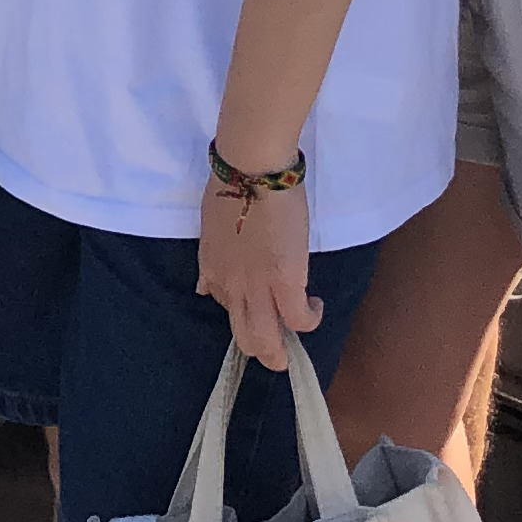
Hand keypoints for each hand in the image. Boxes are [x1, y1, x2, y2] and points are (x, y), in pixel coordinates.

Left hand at [195, 177, 318, 370]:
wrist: (252, 168)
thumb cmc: (233, 185)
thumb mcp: (210, 227)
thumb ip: (213, 260)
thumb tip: (206, 284)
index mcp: (212, 269)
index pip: (221, 304)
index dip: (240, 306)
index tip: (255, 296)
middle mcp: (231, 286)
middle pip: (244, 337)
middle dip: (261, 350)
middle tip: (278, 345)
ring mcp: (257, 287)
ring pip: (267, 342)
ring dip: (282, 353)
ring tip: (297, 341)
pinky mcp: (286, 281)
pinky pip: (298, 319)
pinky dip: (309, 319)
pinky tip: (315, 306)